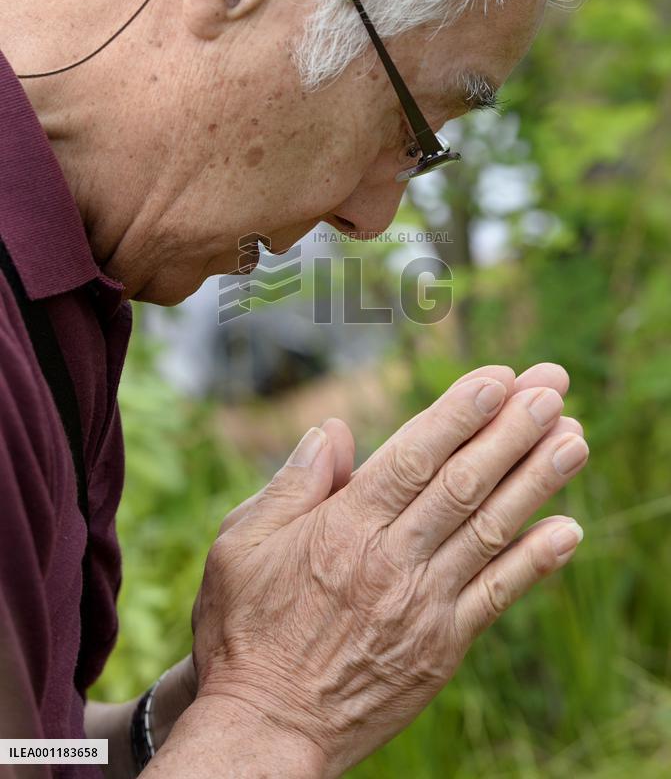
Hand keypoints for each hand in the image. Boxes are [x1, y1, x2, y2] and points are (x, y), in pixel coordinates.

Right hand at [192, 364, 587, 776]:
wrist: (267, 728)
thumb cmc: (245, 628)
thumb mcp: (243, 544)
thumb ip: (293, 483)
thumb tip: (331, 428)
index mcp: (343, 527)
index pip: (415, 457)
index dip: (461, 414)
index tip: (500, 378)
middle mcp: (391, 560)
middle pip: (464, 483)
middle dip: (514, 430)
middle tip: (553, 388)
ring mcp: (423, 606)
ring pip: (491, 530)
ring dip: (536, 481)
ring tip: (574, 440)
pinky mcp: (442, 648)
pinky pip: (497, 596)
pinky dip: (536, 562)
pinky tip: (569, 528)